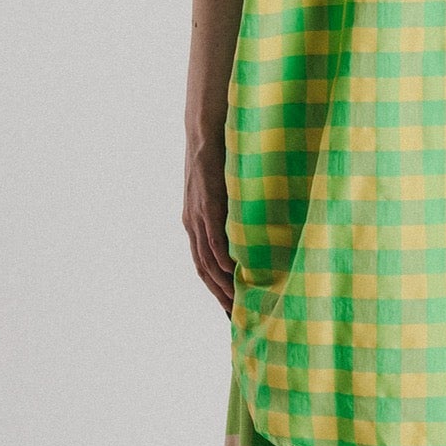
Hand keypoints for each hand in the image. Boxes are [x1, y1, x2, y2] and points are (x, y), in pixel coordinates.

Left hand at [183, 136, 234, 315]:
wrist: (205, 128)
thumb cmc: (220, 158)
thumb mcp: (225, 192)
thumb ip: (233, 214)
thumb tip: (254, 232)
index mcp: (194, 223)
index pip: (203, 266)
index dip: (215, 290)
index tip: (232, 311)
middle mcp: (191, 223)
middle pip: (203, 269)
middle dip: (219, 295)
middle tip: (237, 318)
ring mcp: (197, 213)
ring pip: (206, 258)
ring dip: (220, 283)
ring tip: (237, 302)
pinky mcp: (206, 200)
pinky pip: (212, 234)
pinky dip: (220, 255)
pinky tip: (230, 271)